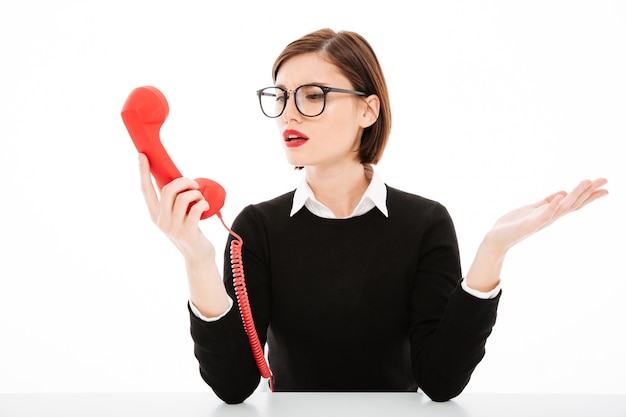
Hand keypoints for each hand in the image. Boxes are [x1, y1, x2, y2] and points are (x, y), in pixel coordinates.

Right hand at [138, 153, 214, 260]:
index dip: (143, 172)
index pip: (145, 190)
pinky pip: (195, 209)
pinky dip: (203, 203)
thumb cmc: (189, 230)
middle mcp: (161, 221)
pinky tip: (205, 206)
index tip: (142, 155)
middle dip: (183, 181)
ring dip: (195, 193)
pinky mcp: (187, 233)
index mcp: (155, 214)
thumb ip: (172, 200)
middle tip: (194, 184)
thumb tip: (175, 178)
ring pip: (183, 198)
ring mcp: (173, 228)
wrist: (197, 255)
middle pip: (168, 190)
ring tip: (200, 199)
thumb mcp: (176, 215)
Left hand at [465, 178, 608, 291]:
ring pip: (563, 206)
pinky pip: (544, 214)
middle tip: (605, 181)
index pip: (574, 202)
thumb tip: (562, 192)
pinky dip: (553, 205)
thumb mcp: (532, 209)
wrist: (496, 238)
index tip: (605, 186)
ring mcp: (541, 221)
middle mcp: (550, 217)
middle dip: (589, 192)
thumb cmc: (513, 224)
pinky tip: (560, 196)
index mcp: (550, 212)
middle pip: (574, 203)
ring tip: (587, 182)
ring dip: (575, 194)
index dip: (589, 194)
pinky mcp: (531, 224)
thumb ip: (546, 202)